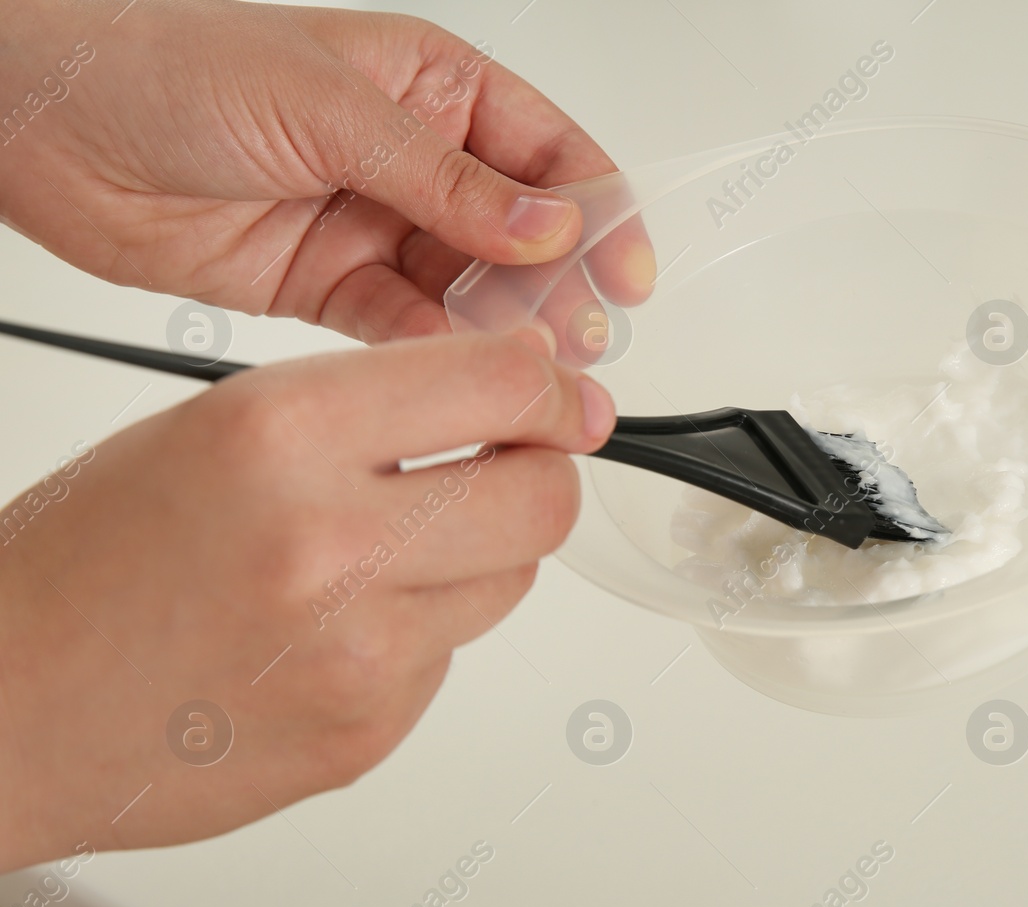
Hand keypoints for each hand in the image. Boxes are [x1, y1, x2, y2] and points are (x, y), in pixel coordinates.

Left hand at [0, 0, 653, 344]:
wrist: (44, 121)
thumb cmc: (166, 64)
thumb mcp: (328, 107)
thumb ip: (445, 178)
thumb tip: (549, 225)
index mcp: (432, 87)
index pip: (550, 154)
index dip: (597, 215)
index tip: (623, 275)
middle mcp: (413, 158)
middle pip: (522, 234)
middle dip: (558, 286)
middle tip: (577, 341)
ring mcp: (372, 224)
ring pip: (467, 290)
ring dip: (502, 331)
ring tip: (530, 369)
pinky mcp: (328, 286)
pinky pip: (403, 327)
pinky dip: (433, 354)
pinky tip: (454, 373)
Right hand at [0, 327, 612, 872]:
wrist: (9, 701)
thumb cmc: (89, 559)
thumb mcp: (217, 424)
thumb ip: (370, 406)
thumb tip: (510, 393)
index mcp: (282, 434)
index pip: (503, 385)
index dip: (550, 389)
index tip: (558, 397)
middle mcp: (332, 543)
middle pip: (545, 501)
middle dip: (536, 479)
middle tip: (501, 473)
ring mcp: (358, 653)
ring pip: (508, 583)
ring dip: (471, 561)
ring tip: (373, 560)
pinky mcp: (367, 732)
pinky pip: (448, 659)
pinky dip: (413, 636)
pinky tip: (328, 635)